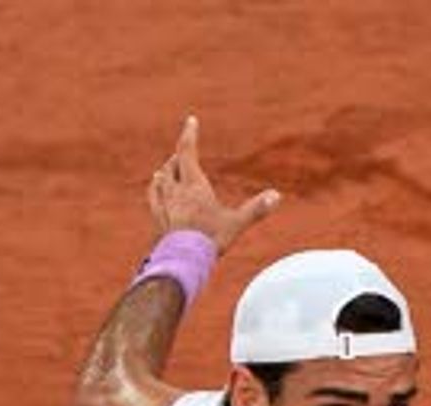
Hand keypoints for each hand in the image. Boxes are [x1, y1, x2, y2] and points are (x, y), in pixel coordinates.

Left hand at [147, 115, 279, 249]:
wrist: (183, 260)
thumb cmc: (210, 239)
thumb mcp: (237, 223)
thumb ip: (256, 209)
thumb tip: (277, 196)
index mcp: (194, 185)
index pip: (187, 151)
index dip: (189, 134)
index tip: (191, 120)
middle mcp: (175, 190)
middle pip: (172, 165)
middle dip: (178, 157)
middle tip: (183, 153)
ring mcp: (164, 204)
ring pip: (160, 179)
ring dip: (166, 171)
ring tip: (167, 169)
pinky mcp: (158, 218)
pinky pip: (153, 198)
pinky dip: (155, 189)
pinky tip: (155, 188)